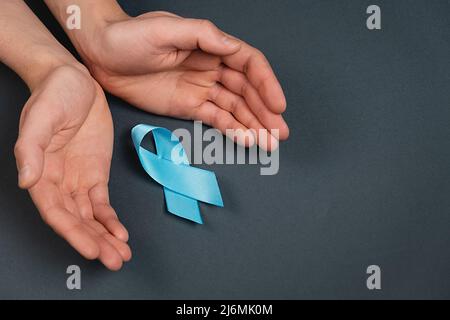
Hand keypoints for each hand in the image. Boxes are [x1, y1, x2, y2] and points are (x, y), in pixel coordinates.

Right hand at [14, 65, 130, 269]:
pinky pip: (102, 202)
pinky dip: (111, 219)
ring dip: (104, 237)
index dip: (72, 233)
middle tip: (113, 260)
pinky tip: (120, 233)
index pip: (55, 211)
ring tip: (120, 254)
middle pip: (75, 220)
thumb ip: (31, 149)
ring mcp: (78, 179)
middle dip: (94, 242)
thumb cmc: (53, 95)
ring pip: (90, 216)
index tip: (91, 250)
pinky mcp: (95, 173)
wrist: (74, 81)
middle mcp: (58, 181)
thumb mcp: (40, 118)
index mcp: (41, 172)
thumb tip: (27, 181)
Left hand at [69, 10, 289, 149]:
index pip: (249, 64)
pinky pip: (215, 119)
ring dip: (253, 125)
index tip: (277, 105)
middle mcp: (211, 67)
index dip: (267, 84)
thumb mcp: (165, 29)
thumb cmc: (130, 36)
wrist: (101, 55)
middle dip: (265, 112)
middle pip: (247, 91)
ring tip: (269, 143)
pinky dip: (231, 130)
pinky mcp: (188, 106)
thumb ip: (201, 36)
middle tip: (280, 133)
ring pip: (235, 108)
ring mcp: (201, 88)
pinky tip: (245, 140)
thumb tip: (232, 47)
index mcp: (211, 46)